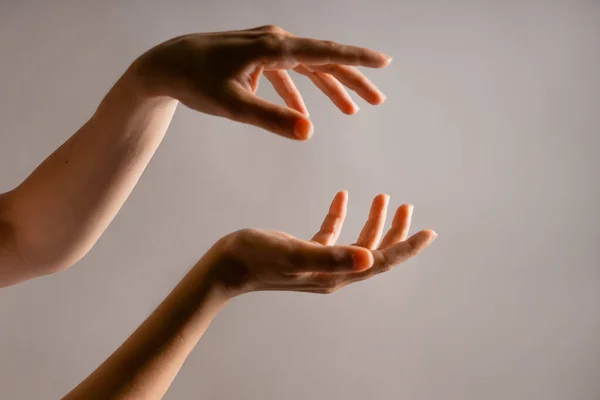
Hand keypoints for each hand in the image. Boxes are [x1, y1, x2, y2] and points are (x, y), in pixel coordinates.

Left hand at [130, 25, 390, 139]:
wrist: (165, 65)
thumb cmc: (195, 82)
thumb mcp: (233, 105)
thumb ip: (272, 118)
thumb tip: (310, 132)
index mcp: (273, 48)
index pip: (324, 52)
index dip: (356, 59)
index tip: (383, 63)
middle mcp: (274, 41)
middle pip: (323, 59)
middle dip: (351, 80)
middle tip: (376, 99)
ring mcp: (265, 47)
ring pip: (307, 66)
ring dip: (329, 87)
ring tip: (351, 110)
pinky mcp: (256, 56)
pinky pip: (286, 73)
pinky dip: (298, 91)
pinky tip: (303, 111)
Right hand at [209, 191, 436, 295]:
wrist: (225, 267)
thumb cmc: (257, 259)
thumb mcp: (295, 254)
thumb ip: (332, 257)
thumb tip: (370, 260)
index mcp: (337, 274)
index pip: (382, 262)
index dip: (407, 247)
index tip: (430, 232)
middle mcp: (333, 272)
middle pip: (375, 252)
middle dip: (394, 230)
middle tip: (407, 206)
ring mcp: (319, 264)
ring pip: (356, 242)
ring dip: (371, 220)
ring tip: (382, 196)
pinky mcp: (305, 253)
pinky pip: (331, 234)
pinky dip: (339, 215)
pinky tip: (341, 196)